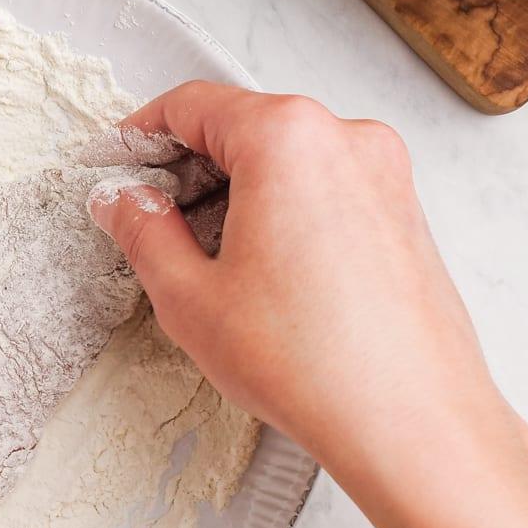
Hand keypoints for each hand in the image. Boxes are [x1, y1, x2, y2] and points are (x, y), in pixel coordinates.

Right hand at [88, 83, 506, 484]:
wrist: (411, 423)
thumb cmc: (314, 364)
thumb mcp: (191, 298)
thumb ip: (144, 232)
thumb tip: (123, 201)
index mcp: (288, 138)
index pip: (194, 103)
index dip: (140, 132)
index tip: (115, 162)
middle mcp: (346, 139)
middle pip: (244, 125)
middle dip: (190, 167)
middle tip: (149, 219)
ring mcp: (385, 173)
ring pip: (287, 157)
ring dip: (237, 191)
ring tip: (206, 259)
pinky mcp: (404, 211)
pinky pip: (326, 186)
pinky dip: (283, 209)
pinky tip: (262, 272)